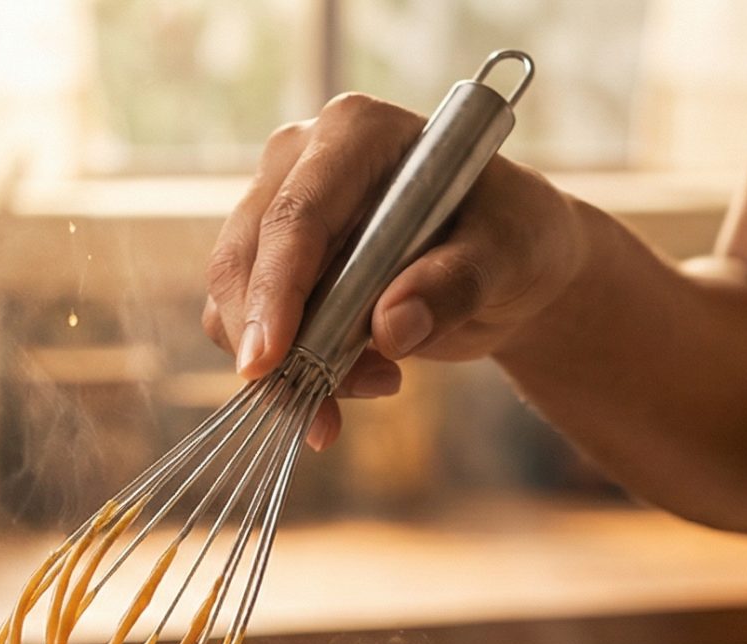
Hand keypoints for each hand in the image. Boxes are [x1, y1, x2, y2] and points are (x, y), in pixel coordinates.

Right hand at [204, 92, 586, 448]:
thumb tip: (392, 328)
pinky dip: (284, 373)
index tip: (268, 360)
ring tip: (377, 383)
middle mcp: (300, 160)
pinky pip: (248, 325)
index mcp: (357, 132)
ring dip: (285, 364)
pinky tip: (347, 391)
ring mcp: (276, 209)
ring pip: (234, 297)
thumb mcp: (508, 255)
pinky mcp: (271, 263)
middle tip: (320, 409)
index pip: (296, 214)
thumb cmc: (512, 237)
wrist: (506, 265)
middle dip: (272, 342)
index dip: (275, 290)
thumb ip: (455, 284)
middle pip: (245, 255)